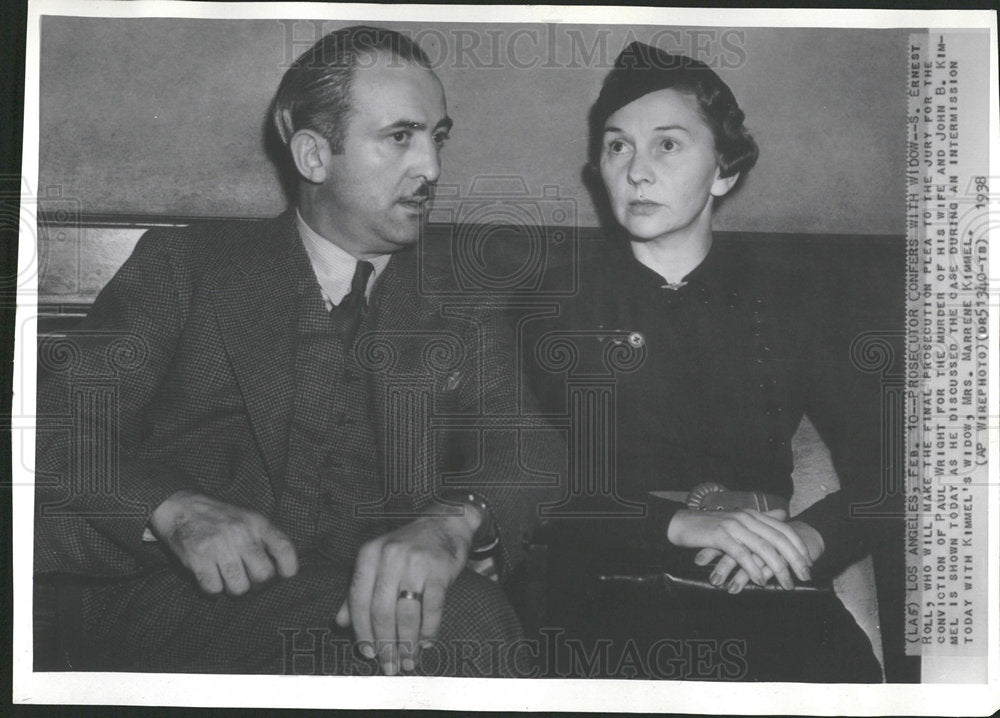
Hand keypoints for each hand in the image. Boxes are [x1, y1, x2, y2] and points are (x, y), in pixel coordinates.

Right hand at [149, 489, 298, 594]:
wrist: (182, 508)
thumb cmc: (221, 519)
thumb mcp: (250, 519)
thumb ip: (266, 540)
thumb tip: (282, 572)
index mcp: (258, 523)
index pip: (284, 549)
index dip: (289, 568)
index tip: (283, 576)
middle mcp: (241, 533)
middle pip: (263, 576)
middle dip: (258, 585)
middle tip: (248, 580)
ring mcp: (219, 546)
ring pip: (239, 588)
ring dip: (234, 589)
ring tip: (228, 577)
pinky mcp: (198, 558)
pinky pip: (213, 589)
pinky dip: (213, 588)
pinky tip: (211, 575)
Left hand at [335, 509, 479, 675]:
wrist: (445, 523)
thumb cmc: (408, 546)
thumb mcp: (377, 560)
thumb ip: (358, 589)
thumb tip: (341, 621)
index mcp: (369, 555)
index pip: (359, 601)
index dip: (362, 632)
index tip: (368, 653)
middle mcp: (389, 557)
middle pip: (381, 611)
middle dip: (385, 644)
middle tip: (390, 664)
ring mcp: (415, 562)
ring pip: (406, 613)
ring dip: (407, 642)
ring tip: (409, 661)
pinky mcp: (439, 569)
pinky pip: (432, 607)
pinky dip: (429, 629)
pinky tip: (426, 642)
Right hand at [694, 518, 824, 592]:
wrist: (681, 524)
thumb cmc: (710, 527)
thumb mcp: (739, 521)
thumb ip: (761, 519)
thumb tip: (783, 515)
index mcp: (752, 515)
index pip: (783, 529)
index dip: (798, 546)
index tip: (809, 563)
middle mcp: (746, 518)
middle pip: (778, 539)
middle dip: (795, 559)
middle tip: (805, 576)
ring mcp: (733, 526)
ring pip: (763, 547)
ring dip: (778, 568)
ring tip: (787, 583)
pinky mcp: (719, 536)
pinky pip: (741, 554)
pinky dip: (752, 568)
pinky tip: (760, 580)